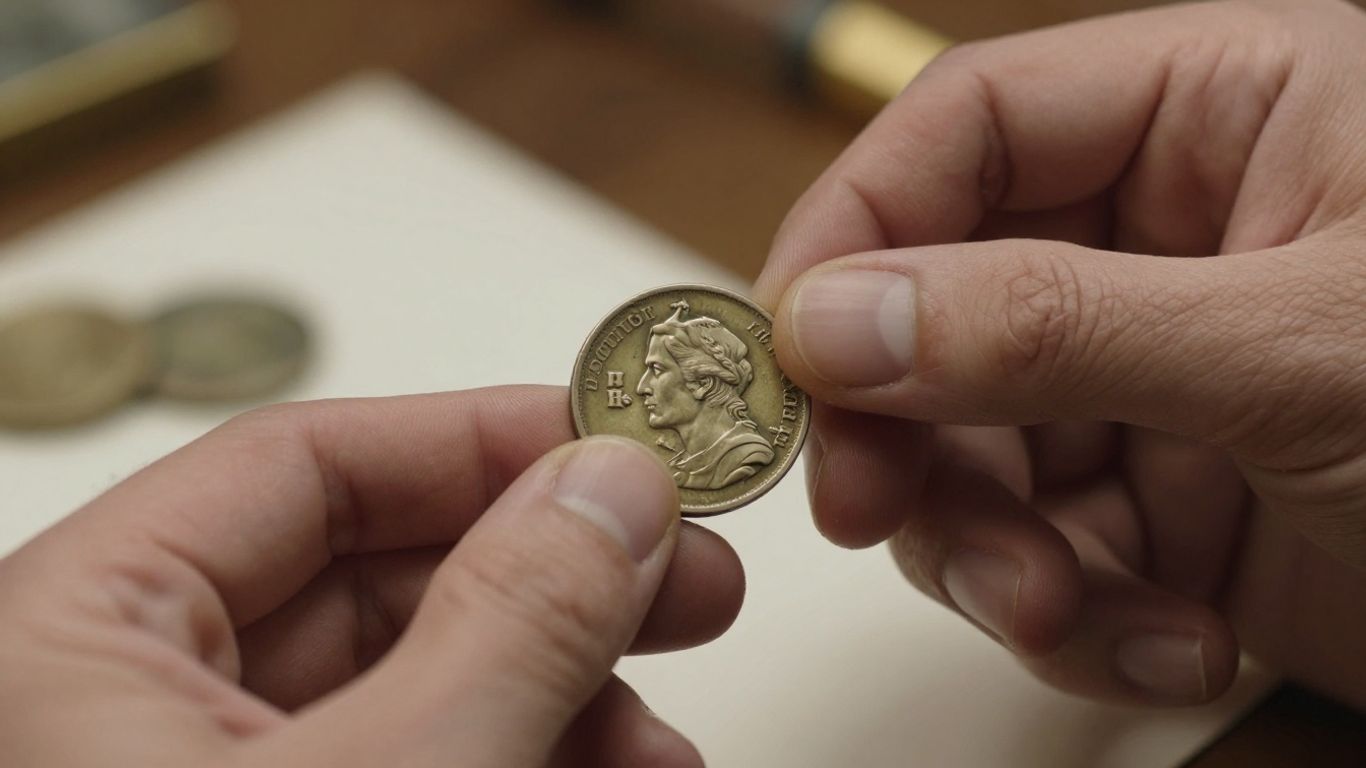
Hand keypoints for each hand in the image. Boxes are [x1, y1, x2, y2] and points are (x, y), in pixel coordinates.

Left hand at [0, 386, 742, 766]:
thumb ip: (506, 625)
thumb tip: (617, 481)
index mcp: (74, 636)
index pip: (300, 465)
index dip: (480, 441)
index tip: (624, 447)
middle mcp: (119, 702)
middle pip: (373, 576)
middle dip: (554, 583)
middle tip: (688, 576)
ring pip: (408, 686)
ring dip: (560, 693)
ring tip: (668, 736)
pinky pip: (409, 764)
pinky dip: (523, 758)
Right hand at [757, 0, 1365, 708]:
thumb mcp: (1303, 348)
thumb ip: (1054, 322)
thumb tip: (837, 318)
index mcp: (1221, 119)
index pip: (972, 128)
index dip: (858, 223)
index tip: (790, 343)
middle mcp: (1169, 242)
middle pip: (940, 307)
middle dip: (908, 430)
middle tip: (874, 510)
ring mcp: (1159, 383)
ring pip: (974, 452)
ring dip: (990, 553)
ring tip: (1063, 612)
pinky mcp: (1169, 507)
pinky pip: (1046, 554)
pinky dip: (1076, 621)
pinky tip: (1164, 643)